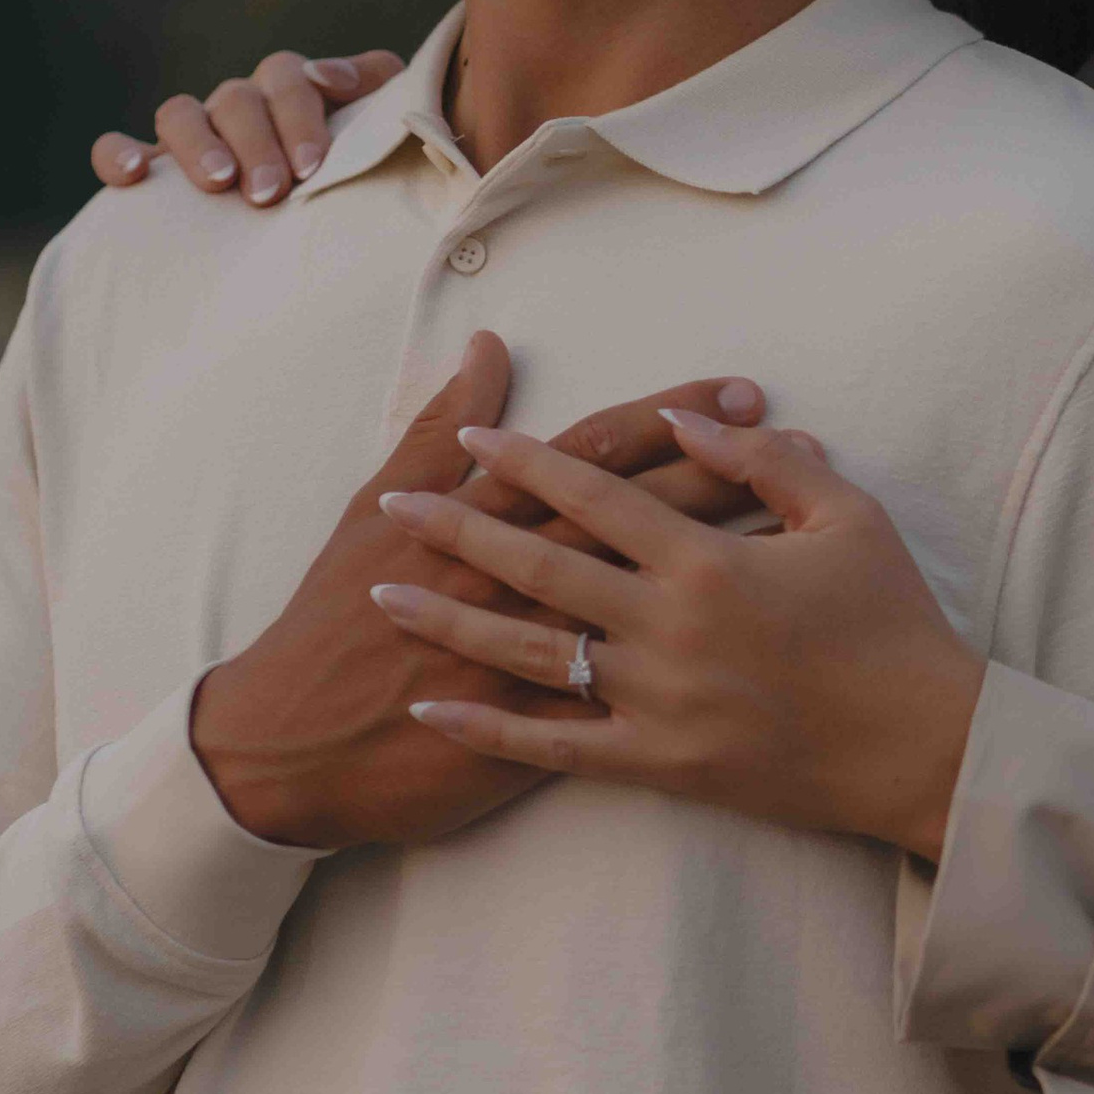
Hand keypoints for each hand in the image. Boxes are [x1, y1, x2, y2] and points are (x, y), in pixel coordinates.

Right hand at [93, 46, 405, 203]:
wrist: (316, 232)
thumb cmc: (353, 179)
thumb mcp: (375, 135)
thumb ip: (378, 96)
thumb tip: (337, 77)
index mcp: (290, 91)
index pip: (289, 77)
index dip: (300, 112)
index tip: (313, 164)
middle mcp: (240, 105)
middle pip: (238, 98)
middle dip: (256, 142)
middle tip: (271, 191)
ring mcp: (194, 133)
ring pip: (179, 112)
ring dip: (198, 144)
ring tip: (218, 184)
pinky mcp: (151, 167)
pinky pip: (118, 147)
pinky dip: (118, 154)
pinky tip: (134, 176)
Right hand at [192, 340, 770, 848]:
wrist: (290, 745)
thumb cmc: (330, 621)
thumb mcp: (370, 511)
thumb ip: (437, 431)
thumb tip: (486, 349)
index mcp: (487, 523)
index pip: (601, 454)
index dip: (676, 419)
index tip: (745, 392)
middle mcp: (526, 585)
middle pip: (646, 518)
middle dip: (729, 477)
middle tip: (804, 443)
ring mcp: (542, 663)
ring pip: (655, 601)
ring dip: (731, 562)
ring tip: (803, 530)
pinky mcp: (547, 737)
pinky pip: (645, 695)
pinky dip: (702, 666)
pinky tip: (758, 650)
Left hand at [370, 410, 985, 862]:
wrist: (925, 748)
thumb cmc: (894, 624)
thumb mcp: (847, 517)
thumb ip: (764, 459)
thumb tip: (685, 414)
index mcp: (708, 559)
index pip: (596, 492)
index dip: (528, 460)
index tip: (471, 438)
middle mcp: (669, 627)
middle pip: (540, 566)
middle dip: (459, 530)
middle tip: (395, 506)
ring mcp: (658, 701)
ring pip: (531, 653)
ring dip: (451, 620)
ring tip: (384, 594)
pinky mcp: (660, 764)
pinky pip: (556, 747)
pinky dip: (489, 728)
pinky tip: (432, 707)